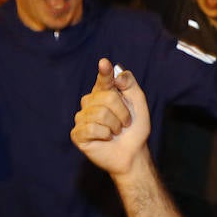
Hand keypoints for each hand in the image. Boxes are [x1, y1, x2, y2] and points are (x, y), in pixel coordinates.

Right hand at [71, 59, 150, 176]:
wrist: (133, 152)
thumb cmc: (135, 128)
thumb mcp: (138, 103)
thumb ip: (130, 84)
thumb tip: (117, 74)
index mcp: (104, 92)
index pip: (103, 79)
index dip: (104, 72)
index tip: (104, 63)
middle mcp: (90, 102)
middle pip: (107, 97)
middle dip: (123, 112)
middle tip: (125, 123)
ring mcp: (82, 118)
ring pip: (100, 114)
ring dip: (115, 125)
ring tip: (116, 131)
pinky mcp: (77, 134)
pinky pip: (92, 128)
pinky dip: (105, 135)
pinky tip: (105, 138)